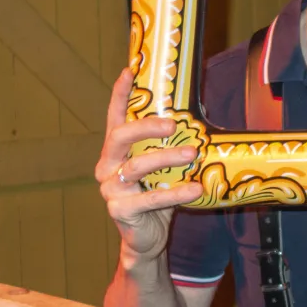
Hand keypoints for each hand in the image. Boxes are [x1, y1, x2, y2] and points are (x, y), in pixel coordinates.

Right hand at [95, 69, 202, 262]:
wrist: (147, 236)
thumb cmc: (157, 193)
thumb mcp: (163, 166)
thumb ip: (169, 145)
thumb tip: (199, 119)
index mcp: (116, 151)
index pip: (115, 117)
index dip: (119, 94)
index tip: (129, 70)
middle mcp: (108, 166)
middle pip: (121, 137)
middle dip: (146, 126)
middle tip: (173, 124)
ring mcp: (110, 189)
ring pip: (137, 167)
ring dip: (167, 159)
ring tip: (193, 155)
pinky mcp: (120, 210)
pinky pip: (149, 199)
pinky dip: (175, 193)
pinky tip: (195, 189)